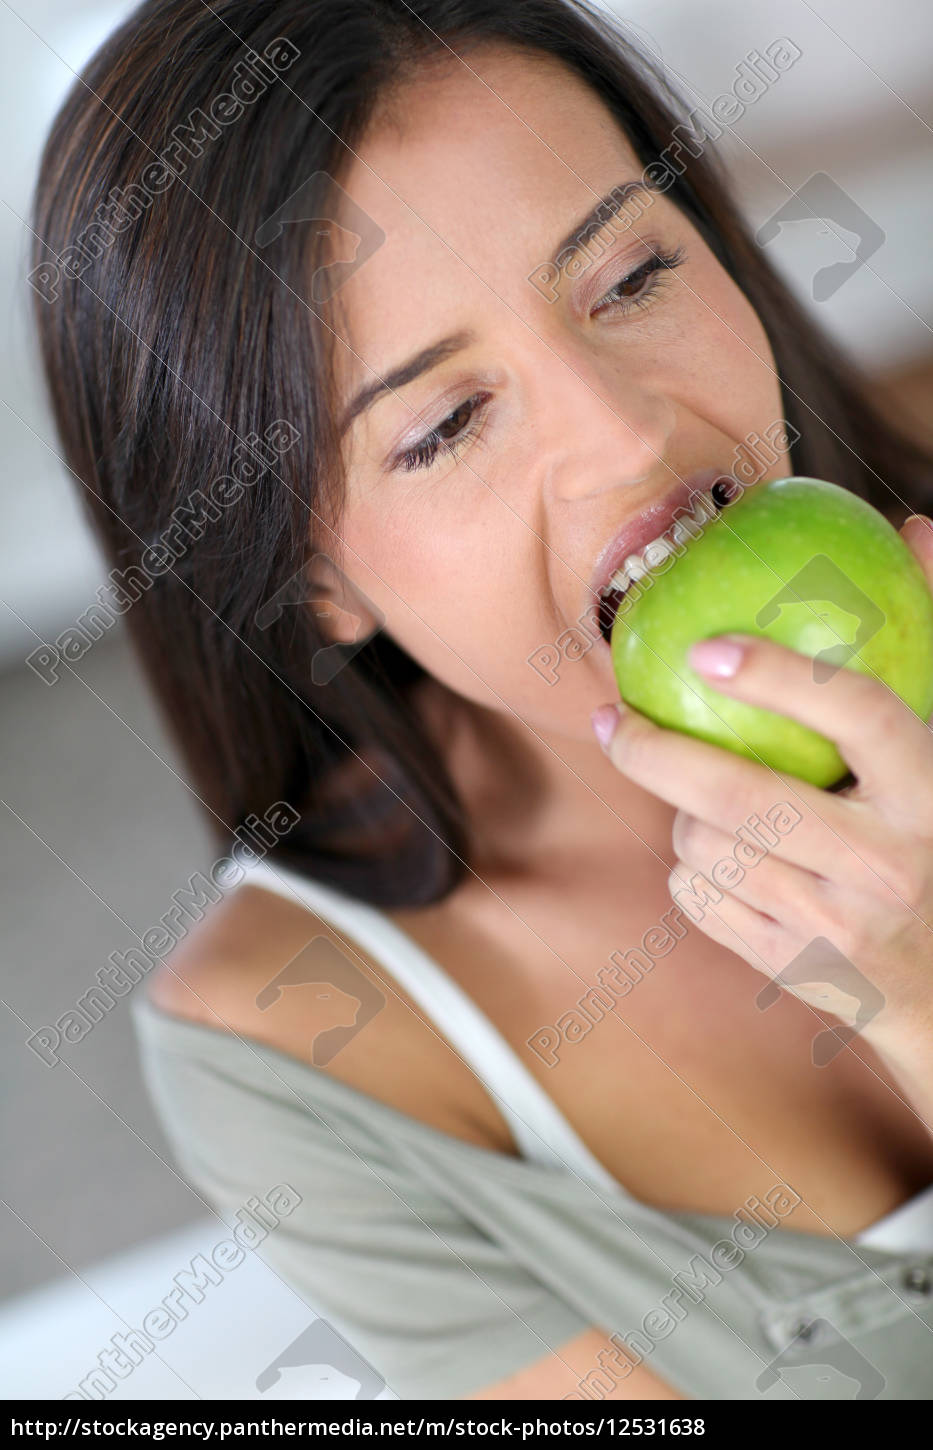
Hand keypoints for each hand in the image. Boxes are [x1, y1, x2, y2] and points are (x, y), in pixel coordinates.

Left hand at [591, 514, 932, 1051]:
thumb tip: (917, 526)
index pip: (858, 715)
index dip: (779, 675)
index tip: (705, 646)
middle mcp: (887, 864)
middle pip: (741, 796)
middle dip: (653, 751)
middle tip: (610, 716)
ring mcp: (836, 926)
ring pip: (707, 847)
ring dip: (681, 812)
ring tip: (694, 794)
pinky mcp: (793, 969)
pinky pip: (698, 899)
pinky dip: (688, 867)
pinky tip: (712, 853)